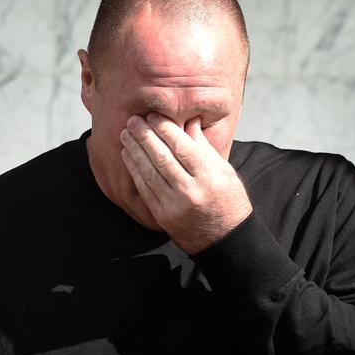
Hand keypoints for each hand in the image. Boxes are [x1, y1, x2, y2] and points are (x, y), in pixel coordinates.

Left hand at [119, 113, 252, 254]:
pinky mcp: (163, 216)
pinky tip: (128, 156)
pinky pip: (144, 189)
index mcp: (209, 176)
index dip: (164, 128)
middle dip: (144, 136)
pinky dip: (134, 170)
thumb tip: (188, 120)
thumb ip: (203, 146)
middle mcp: (191, 190)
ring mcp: (175, 205)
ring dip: (135, 151)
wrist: (226, 239)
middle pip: (162, 157)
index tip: (152, 115)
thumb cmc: (228, 200)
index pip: (181, 146)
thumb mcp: (224, 170)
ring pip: (149, 172)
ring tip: (126, 135)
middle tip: (132, 121)